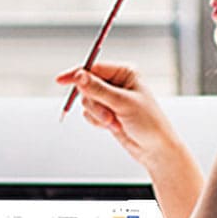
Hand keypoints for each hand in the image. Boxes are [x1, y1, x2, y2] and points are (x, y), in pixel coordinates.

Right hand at [56, 59, 175, 162]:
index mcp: (125, 73)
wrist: (155, 149)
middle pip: (87, 87)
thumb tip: (78, 76)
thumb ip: (98, 89)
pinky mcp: (106, 112)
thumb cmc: (149, 123)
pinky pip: (89, 114)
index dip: (77, 75)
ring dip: (98, 115)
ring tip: (114, 123)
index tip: (61, 80)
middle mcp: (117, 83)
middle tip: (108, 115)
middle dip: (96, 104)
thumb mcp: (123, 103)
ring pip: (87, 102)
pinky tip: (113, 126)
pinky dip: (98, 122)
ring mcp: (110, 98)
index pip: (94, 68)